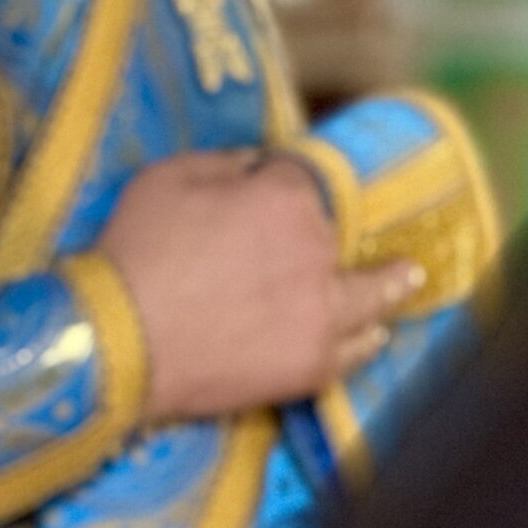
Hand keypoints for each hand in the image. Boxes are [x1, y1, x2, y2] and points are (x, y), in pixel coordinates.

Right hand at [94, 149, 422, 425]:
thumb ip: (221, 164)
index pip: (300, 177)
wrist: (121, 339)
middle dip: (330, 230)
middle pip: (339, 233)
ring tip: (406, 278)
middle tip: (337, 233)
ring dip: (390, 282)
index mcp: (284, 198)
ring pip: (373, 293)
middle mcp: (318, 250)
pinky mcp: (313, 363)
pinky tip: (375, 333)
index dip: (280, 181)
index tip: (270, 186)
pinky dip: (367, 337)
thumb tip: (255, 166)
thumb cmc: (135, 251)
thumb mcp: (165, 179)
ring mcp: (322, 312)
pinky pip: (356, 349)